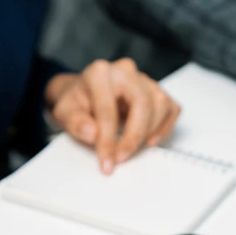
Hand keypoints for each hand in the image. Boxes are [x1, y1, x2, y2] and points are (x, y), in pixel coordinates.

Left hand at [45, 59, 181, 174]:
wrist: (85, 93)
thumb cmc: (78, 102)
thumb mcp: (64, 112)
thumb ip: (75, 122)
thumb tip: (92, 134)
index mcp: (100, 73)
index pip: (108, 109)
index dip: (108, 140)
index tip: (107, 163)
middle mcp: (125, 71)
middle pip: (142, 102)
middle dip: (134, 136)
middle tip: (122, 158)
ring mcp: (144, 79)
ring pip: (160, 104)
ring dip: (150, 131)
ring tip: (133, 147)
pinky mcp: (157, 90)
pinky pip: (171, 108)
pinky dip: (165, 127)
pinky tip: (150, 140)